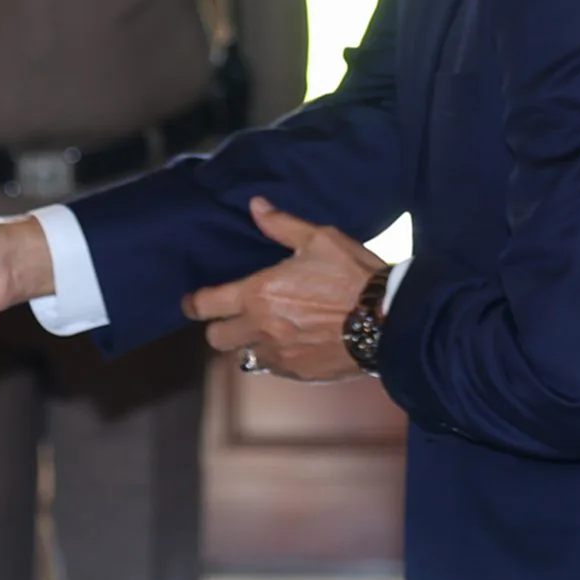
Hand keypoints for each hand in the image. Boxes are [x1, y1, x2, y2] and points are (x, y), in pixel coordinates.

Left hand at [182, 199, 384, 381]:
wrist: (388, 320)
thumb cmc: (352, 275)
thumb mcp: (318, 239)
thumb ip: (281, 225)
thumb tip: (256, 205)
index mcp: (257, 294)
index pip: (206, 306)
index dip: (193, 304)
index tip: (192, 302)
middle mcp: (261, 329)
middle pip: (217, 339)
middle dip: (219, 328)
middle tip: (233, 316)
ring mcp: (280, 356)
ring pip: (245, 357)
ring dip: (250, 344)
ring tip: (269, 329)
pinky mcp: (300, 374)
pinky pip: (275, 369)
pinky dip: (277, 358)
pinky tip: (294, 342)